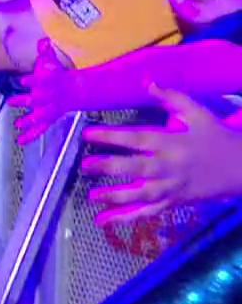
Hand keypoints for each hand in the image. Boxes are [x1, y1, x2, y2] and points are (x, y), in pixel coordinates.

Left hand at [7, 38, 80, 143]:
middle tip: (12, 101)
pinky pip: (42, 128)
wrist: (77, 91)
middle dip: (27, 101)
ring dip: (30, 120)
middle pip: (41, 99)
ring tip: (18, 124)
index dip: (35, 80)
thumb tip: (43, 41)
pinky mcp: (50, 117)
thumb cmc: (62, 76)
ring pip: (42, 116)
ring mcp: (53, 108)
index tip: (23, 80)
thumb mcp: (53, 62)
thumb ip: (46, 52)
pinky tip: (21, 141)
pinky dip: (32, 135)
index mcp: (56, 82)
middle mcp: (54, 96)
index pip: (46, 80)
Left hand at [81, 84, 241, 222]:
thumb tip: (147, 84)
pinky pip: (148, 212)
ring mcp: (172, 187)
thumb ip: (172, 99)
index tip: (87, 134)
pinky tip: (104, 220)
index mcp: (172, 143)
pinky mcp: (174, 202)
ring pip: (141, 195)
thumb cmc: (217, 137)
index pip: (137, 139)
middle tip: (85, 165)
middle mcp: (170, 166)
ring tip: (92, 196)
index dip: (112, 137)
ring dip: (116, 197)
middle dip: (109, 167)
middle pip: (136, 168)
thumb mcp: (198, 114)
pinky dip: (126, 218)